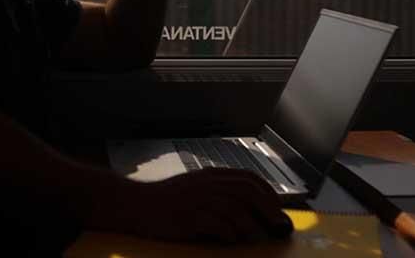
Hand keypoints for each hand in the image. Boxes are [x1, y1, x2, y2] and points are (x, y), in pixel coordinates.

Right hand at [95, 168, 293, 243]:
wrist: (136, 204)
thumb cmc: (167, 200)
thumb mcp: (195, 188)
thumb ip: (219, 193)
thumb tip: (248, 208)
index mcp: (210, 176)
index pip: (247, 178)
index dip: (267, 192)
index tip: (278, 208)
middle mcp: (206, 184)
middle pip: (246, 191)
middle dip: (267, 209)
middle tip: (277, 225)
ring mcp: (196, 200)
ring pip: (234, 208)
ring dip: (249, 224)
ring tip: (253, 237)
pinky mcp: (187, 217)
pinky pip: (215, 224)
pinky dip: (227, 232)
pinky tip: (229, 238)